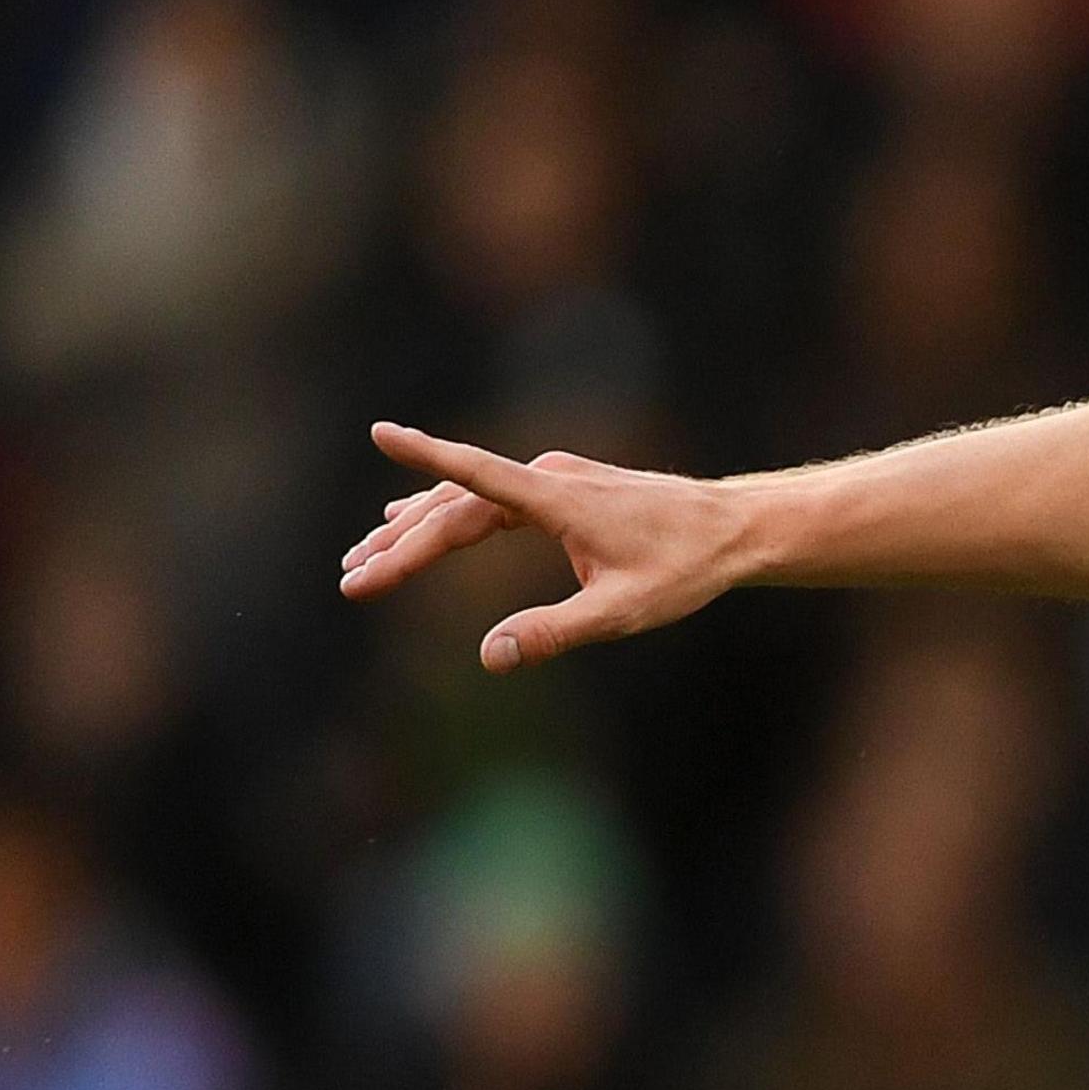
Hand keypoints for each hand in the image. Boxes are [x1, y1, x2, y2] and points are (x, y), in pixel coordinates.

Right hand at [339, 423, 749, 671]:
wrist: (736, 531)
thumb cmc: (686, 569)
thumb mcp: (621, 612)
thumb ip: (554, 633)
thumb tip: (489, 658)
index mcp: (557, 499)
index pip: (475, 476)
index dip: (424, 455)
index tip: (379, 432)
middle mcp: (549, 479)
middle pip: (456, 507)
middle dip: (402, 546)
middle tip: (352, 580)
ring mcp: (555, 481)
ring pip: (469, 501)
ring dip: (416, 530)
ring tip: (364, 558)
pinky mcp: (563, 490)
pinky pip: (490, 499)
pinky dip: (448, 514)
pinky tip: (412, 520)